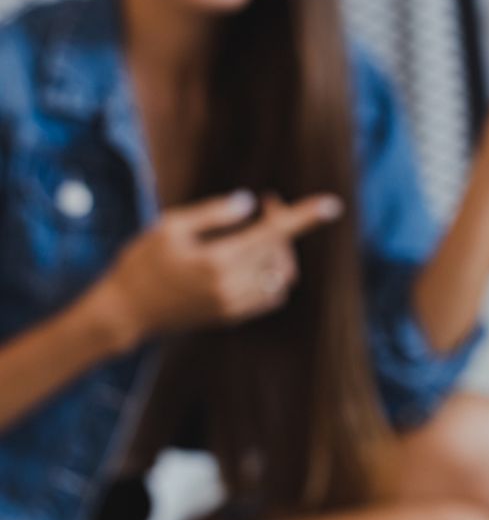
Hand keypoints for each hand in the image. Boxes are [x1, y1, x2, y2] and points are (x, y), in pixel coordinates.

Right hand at [97, 189, 344, 346]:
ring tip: (257, 233)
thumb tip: (251, 202)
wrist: (124, 313)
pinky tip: (255, 259)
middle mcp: (230, 286)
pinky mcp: (231, 316)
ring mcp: (233, 305)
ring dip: (279, 250)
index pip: (272, 234)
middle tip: (264, 204)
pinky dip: (274, 275)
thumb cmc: (142, 262)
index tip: (333, 205)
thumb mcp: (170, 227)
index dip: (304, 217)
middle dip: (281, 223)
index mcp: (216, 260)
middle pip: (280, 250)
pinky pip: (271, 296)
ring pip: (281, 275)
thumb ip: (214, 213)